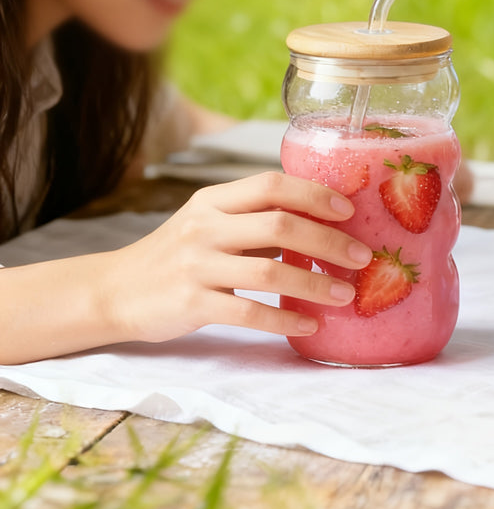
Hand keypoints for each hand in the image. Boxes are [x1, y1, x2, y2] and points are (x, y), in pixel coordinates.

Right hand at [103, 172, 371, 342]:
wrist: (115, 291)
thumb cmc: (179, 254)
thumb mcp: (211, 222)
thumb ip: (256, 217)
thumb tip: (326, 220)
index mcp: (215, 200)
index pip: (271, 184)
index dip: (314, 194)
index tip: (349, 210)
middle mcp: (205, 226)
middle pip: (280, 224)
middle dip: (329, 241)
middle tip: (363, 256)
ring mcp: (196, 265)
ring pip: (270, 271)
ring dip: (316, 284)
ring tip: (347, 295)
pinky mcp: (190, 303)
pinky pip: (247, 312)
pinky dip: (285, 319)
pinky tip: (310, 324)